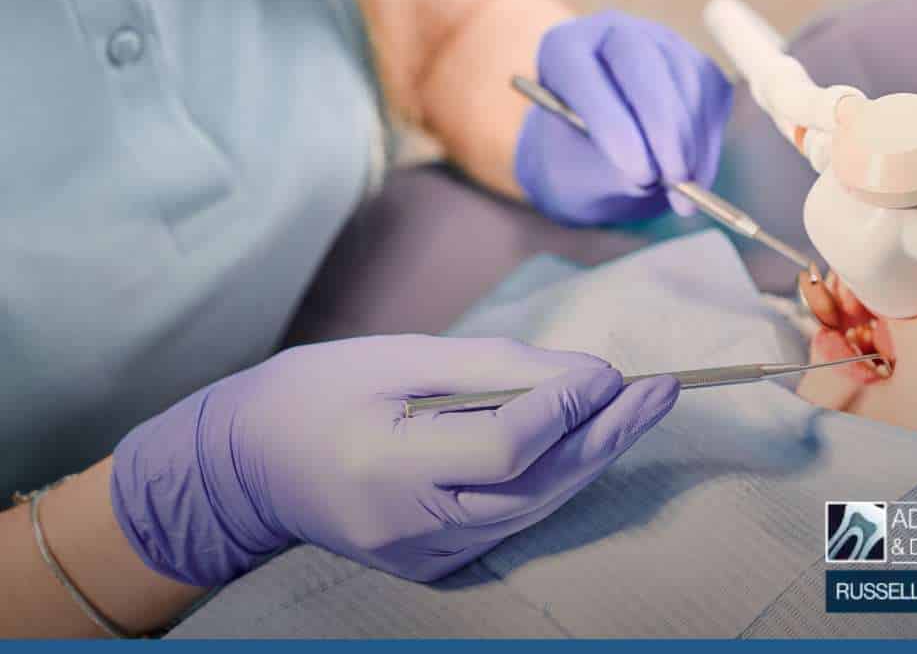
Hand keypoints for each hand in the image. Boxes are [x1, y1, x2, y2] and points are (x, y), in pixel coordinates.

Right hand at [110, 336, 677, 584]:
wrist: (249, 465)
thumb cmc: (318, 392)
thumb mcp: (399, 357)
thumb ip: (493, 367)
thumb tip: (581, 373)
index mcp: (388, 468)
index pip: (507, 447)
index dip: (566, 406)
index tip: (608, 369)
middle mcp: (410, 528)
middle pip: (537, 488)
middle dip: (606, 437)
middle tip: (662, 393)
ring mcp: (422, 556)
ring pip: (534, 510)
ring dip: (591, 459)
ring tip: (639, 411)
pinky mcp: (432, 563)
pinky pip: (512, 521)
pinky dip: (553, 481)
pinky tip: (586, 442)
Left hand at [516, 11, 732, 224]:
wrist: (602, 156)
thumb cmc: (577, 163)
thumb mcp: (576, 174)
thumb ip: (607, 171)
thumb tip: (655, 175)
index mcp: (562, 50)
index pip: (583, 73)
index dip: (612, 123)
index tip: (637, 173)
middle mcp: (610, 32)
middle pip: (642, 61)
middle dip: (663, 126)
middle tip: (674, 180)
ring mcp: (659, 40)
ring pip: (686, 80)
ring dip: (690, 142)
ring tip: (680, 190)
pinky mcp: (695, 62)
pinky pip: (712, 95)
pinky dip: (707, 141)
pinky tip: (693, 174)